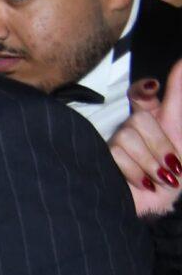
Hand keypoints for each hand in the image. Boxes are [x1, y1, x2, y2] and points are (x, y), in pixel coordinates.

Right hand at [108, 56, 181, 218]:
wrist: (161, 212)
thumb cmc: (175, 181)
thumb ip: (178, 105)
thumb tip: (181, 63)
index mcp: (158, 122)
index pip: (145, 95)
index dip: (146, 89)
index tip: (158, 84)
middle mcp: (134, 131)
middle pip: (140, 119)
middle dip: (160, 145)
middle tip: (170, 167)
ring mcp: (116, 146)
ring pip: (127, 136)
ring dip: (149, 163)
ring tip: (156, 181)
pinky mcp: (101, 161)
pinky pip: (116, 155)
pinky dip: (135, 173)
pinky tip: (142, 185)